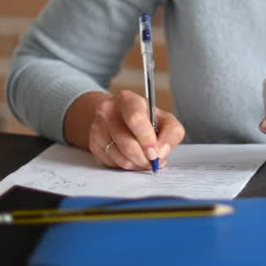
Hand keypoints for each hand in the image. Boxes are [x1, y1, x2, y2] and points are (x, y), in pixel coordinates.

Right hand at [66, 90, 185, 170]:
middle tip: (153, 161)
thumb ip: (171, 133)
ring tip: (144, 160)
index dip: (147, 139)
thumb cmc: (145, 119)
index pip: (135, 119)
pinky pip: (113, 164)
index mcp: (128, 99)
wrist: (119, 117)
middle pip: (128, 144)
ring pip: (121, 157)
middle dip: (145, 158)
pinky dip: (127, 166)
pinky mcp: (93, 144)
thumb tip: (161, 152)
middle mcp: (108, 111)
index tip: (156, 153)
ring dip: (137, 164)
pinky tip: (132, 158)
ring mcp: (97, 128)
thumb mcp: (164, 119)